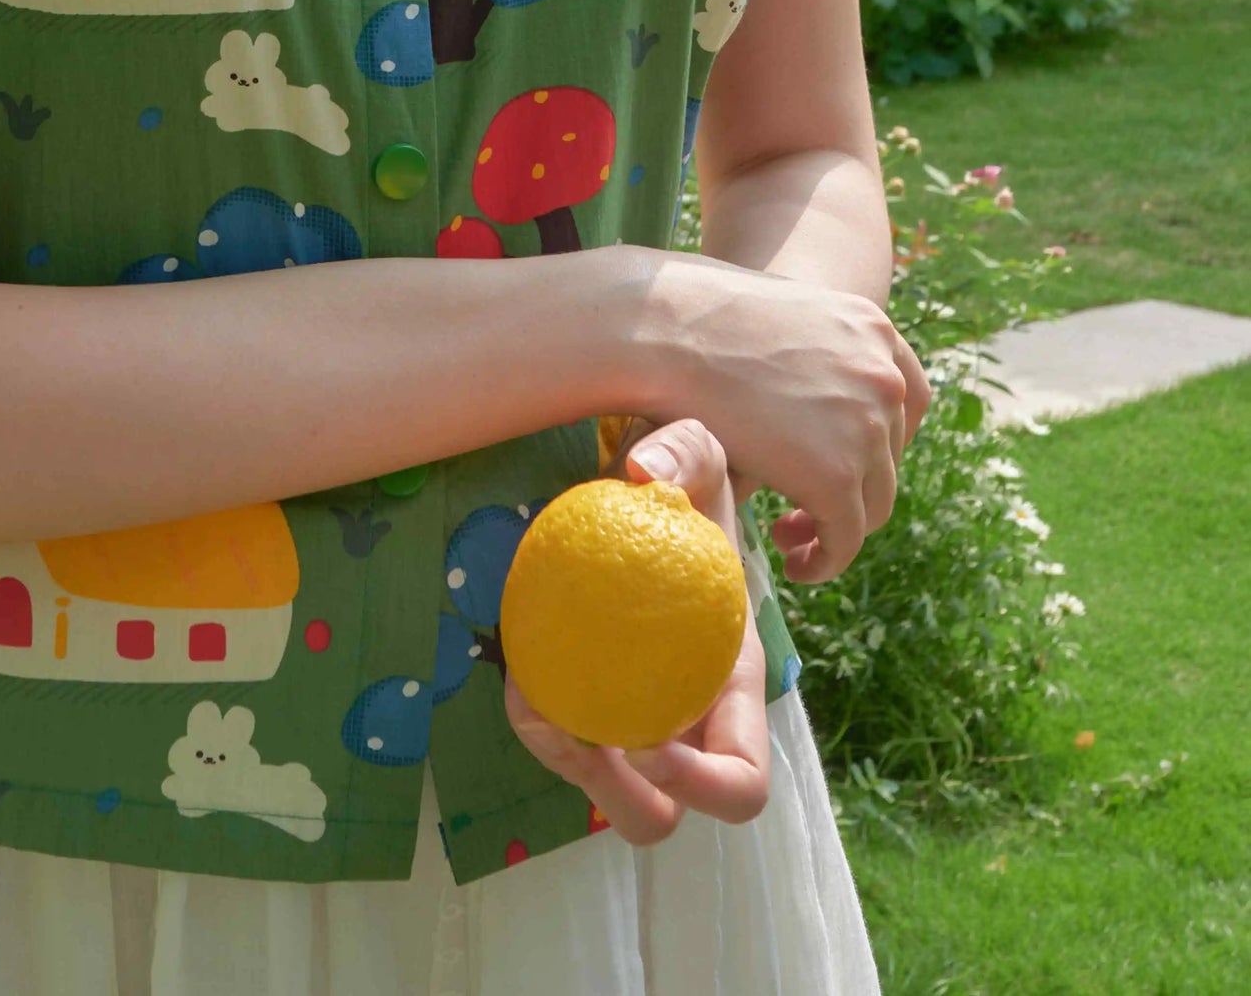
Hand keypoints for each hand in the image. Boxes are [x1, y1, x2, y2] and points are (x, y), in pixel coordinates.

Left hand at [504, 419, 768, 845]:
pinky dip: (537, 720)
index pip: (742, 780)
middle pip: (666, 812)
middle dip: (623, 798)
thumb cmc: (685, 482)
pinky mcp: (589, 697)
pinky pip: (563, 735)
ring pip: (606, 787)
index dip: (703, 787)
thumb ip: (685, 449)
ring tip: (533, 702)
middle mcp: (689, 717)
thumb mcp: (697, 450)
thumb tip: (645, 475)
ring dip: (565, 766)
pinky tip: (517, 675)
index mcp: (731, 686)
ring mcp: (637, 714)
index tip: (647, 739)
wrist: (650, 492)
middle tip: (584, 742)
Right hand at [633, 249, 931, 582]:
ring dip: (838, 526)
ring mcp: (866, 425)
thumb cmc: (697, 321)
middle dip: (852, 485)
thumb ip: (813, 354)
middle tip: (802, 507)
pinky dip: (825, 559)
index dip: (883, 441)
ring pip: (873, 503)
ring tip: (791, 536)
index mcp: (873, 328)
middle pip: (889, 456)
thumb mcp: (781, 321)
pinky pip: (846, 538)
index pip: (911, 398)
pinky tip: (794, 563)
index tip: (849, 464)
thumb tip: (814, 392)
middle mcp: (883, 375)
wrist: (661, 328)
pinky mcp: (835, 476)